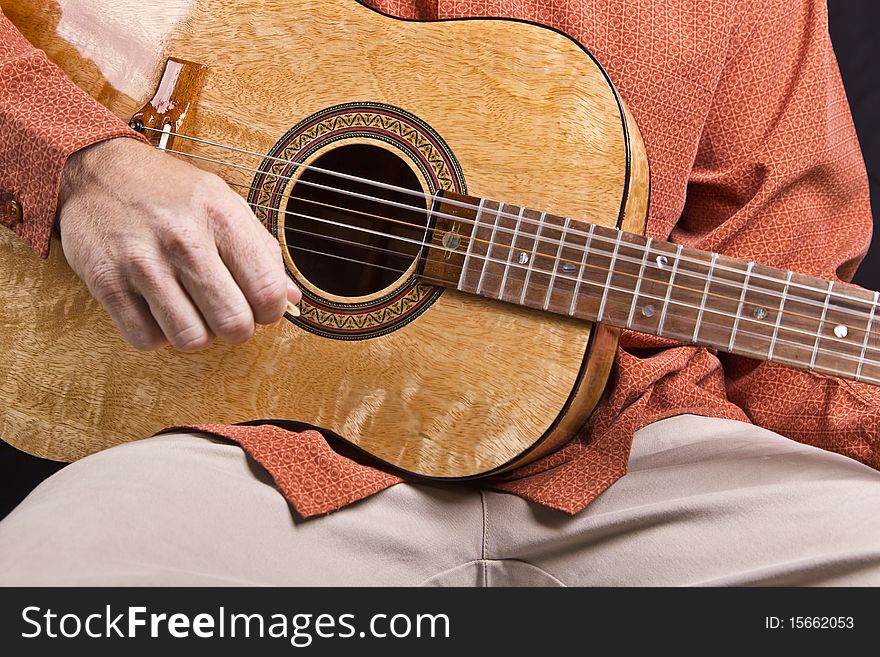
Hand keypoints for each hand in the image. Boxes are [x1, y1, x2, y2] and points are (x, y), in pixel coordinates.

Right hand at [56, 137, 300, 351]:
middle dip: (237, 330)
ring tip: (191, 310)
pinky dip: (157, 334)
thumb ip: (262, 252)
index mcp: (222, 218)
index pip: (267, 292)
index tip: (261, 308)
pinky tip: (159, 309)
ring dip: (197, 334)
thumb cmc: (172, 194)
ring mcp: (142, 263)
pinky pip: (147, 340)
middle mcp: (184, 240)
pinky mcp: (106, 283)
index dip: (271, 312)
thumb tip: (293, 299)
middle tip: (226, 314)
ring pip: (190, 339)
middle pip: (233, 324)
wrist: (99, 171)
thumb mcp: (226, 205)